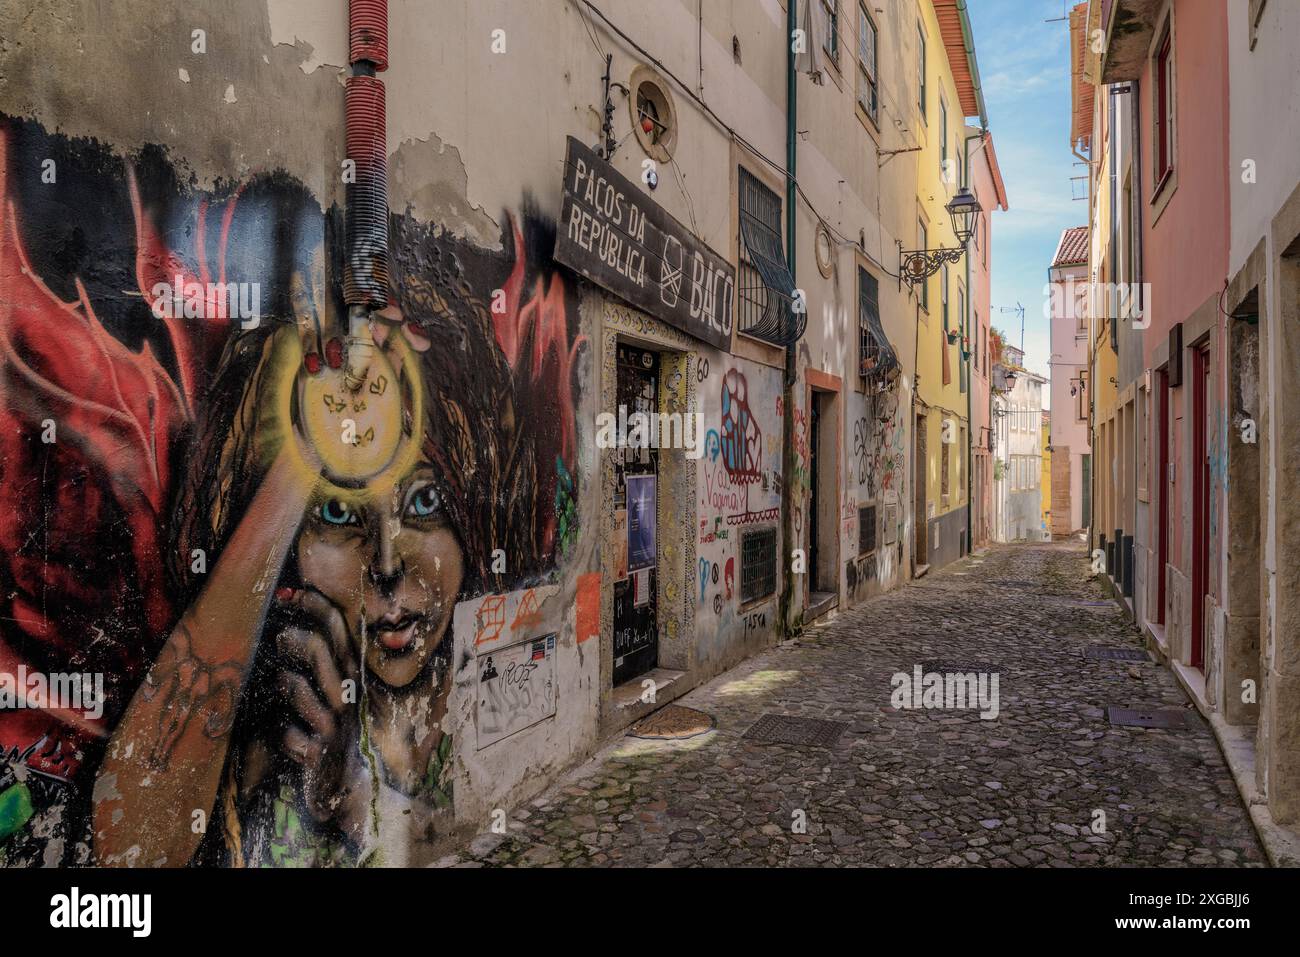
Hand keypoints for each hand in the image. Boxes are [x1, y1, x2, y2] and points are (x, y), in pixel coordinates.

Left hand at [273, 588, 369, 842]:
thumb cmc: (329, 735)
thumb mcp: (330, 696)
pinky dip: (281, 734)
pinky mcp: (319, 753)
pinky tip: (282, 737)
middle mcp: (347, 697)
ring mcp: (334, 725)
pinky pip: (290, 734)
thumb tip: (283, 629)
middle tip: (279, 637)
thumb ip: (316, 666)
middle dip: (297, 639)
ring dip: (285, 683)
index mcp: (350, 676)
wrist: (345, 789)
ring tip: (279, 681)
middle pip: (323, 654)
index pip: (340, 631)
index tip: (290, 593)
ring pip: (302, 690)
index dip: (316, 607)